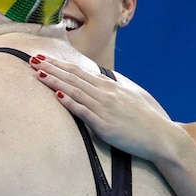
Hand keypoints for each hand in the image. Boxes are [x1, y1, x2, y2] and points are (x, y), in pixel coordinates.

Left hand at [29, 54, 180, 162]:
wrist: (162, 137)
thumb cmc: (147, 119)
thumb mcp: (130, 97)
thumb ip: (113, 88)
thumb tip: (100, 82)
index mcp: (110, 86)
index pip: (79, 72)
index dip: (60, 64)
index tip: (44, 57)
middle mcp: (105, 93)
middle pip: (73, 77)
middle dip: (51, 67)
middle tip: (32, 59)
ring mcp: (104, 108)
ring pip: (75, 91)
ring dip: (55, 81)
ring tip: (38, 73)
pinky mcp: (105, 125)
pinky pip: (84, 112)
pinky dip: (69, 102)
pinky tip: (56, 95)